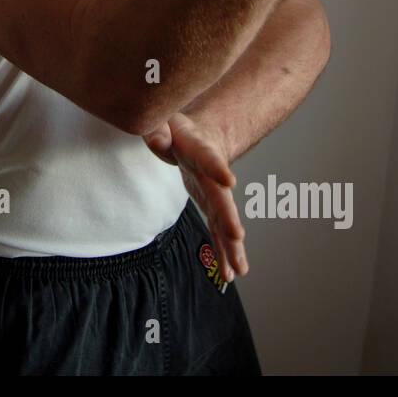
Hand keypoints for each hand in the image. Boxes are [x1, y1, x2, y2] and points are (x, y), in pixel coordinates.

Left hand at [144, 112, 247, 282]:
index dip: (217, 167)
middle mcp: (212, 178)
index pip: (209, 159)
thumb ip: (158, 129)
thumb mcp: (162, 122)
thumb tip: (159, 141)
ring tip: (239, 271)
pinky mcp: (211, 209)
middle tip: (237, 236)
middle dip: (229, 217)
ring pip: (224, 223)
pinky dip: (223, 253)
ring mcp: (214, 196)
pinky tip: (230, 274)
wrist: (197, 137)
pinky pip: (218, 234)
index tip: (228, 179)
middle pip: (221, 199)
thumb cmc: (176, 128)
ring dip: (231, 247)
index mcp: (200, 151)